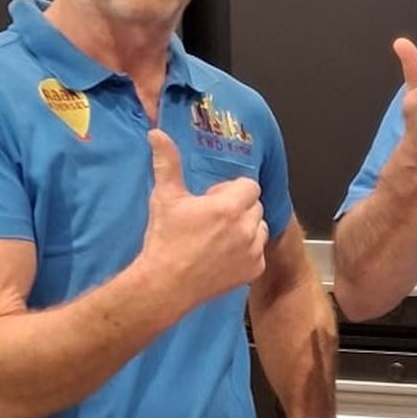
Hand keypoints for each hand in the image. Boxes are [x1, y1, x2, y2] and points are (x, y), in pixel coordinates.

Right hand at [142, 130, 266, 305]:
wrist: (165, 284)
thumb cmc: (165, 239)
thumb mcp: (165, 197)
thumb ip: (167, 163)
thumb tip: (157, 133)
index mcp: (229, 206)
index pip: (249, 185)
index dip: (230, 190)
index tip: (211, 199)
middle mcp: (247, 228)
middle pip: (254, 206)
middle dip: (238, 207)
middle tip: (211, 218)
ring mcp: (253, 251)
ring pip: (259, 228)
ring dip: (245, 228)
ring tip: (218, 237)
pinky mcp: (254, 270)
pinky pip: (259, 252)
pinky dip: (247, 251)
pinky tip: (223, 255)